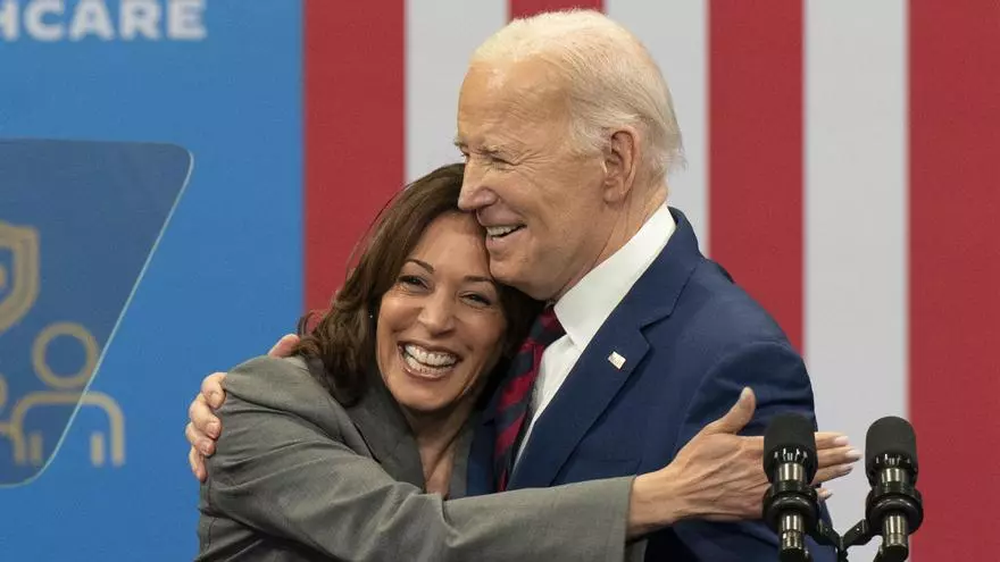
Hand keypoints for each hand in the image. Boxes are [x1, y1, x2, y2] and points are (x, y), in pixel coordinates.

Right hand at [186, 334, 300, 481]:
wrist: (270, 427)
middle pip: (196, 408)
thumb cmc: (270, 398)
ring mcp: (206, 428)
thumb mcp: (275, 379)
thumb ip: (280, 358)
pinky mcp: (206, 449)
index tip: (221, 400)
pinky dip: (196, 463)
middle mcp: (211, 406)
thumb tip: (293, 337)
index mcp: (225, 387)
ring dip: (198, 441)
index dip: (212, 390)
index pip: (210, 383)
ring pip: (192, 431)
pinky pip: (194, 456)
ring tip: (212, 450)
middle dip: (203, 419)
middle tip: (218, 430)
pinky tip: (204, 474)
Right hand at [628, 388, 859, 533]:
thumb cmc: (694, 461)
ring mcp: (761, 491)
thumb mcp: (713, 431)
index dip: (822, 440)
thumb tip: (749, 392)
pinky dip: (809, 496)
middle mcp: (762, 471)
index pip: (796, 443)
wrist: (681, 493)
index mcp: (753, 450)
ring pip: (803, 482)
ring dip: (828, 474)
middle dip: (834, 457)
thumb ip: (736, 414)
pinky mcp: (756, 508)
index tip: (841, 437)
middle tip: (853, 453)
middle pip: (806, 463)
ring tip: (846, 468)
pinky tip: (824, 492)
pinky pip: (789, 500)